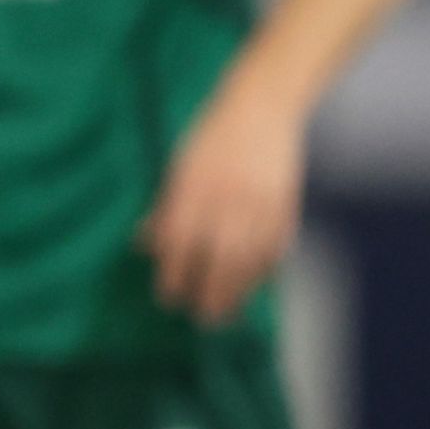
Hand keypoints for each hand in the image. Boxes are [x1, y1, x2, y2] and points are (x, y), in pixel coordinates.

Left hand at [140, 79, 307, 323]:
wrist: (261, 108)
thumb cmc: (210, 139)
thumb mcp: (178, 169)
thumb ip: (164, 209)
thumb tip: (143, 246)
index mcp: (193, 191)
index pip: (181, 245)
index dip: (175, 276)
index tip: (170, 298)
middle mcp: (227, 201)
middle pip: (219, 260)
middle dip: (211, 295)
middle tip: (204, 320)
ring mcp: (260, 204)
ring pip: (251, 260)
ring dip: (240, 291)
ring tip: (229, 313)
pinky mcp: (286, 204)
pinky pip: (277, 246)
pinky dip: (268, 269)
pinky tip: (258, 285)